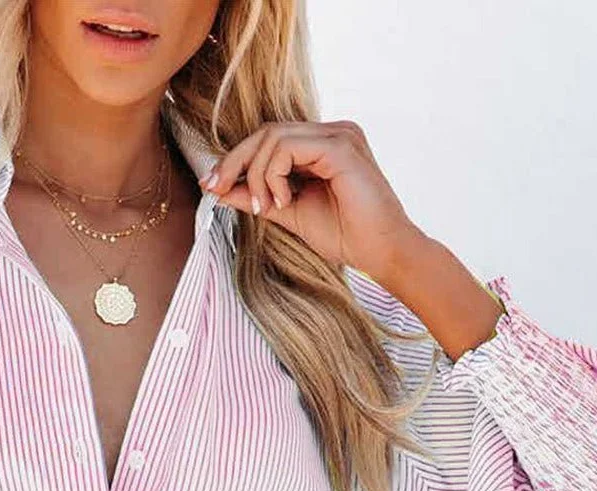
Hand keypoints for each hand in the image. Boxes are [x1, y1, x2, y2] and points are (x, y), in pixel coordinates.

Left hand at [199, 119, 424, 284]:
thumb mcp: (289, 214)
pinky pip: (288, 148)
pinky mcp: (340, 146)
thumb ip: (259, 197)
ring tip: (268, 207)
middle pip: (266, 132)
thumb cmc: (347, 236)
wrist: (383, 253)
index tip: (213, 186)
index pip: (269, 139)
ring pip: (273, 137)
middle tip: (217, 189)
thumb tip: (222, 190)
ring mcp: (338, 135)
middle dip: (234, 161)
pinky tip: (282, 201)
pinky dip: (274, 175)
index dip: (236, 160)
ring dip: (258, 175)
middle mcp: (332, 132)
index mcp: (322, 144)